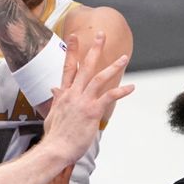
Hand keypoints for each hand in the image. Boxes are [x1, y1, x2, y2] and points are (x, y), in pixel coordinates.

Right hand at [41, 32, 133, 161]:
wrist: (55, 148)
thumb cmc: (55, 135)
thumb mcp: (53, 113)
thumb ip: (56, 99)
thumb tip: (55, 89)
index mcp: (64, 93)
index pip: (68, 67)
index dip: (71, 51)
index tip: (74, 37)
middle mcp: (73, 93)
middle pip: (85, 66)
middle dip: (94, 49)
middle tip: (101, 35)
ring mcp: (83, 101)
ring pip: (99, 78)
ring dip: (112, 66)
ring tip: (124, 58)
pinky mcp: (92, 111)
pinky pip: (108, 97)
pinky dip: (120, 91)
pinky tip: (131, 87)